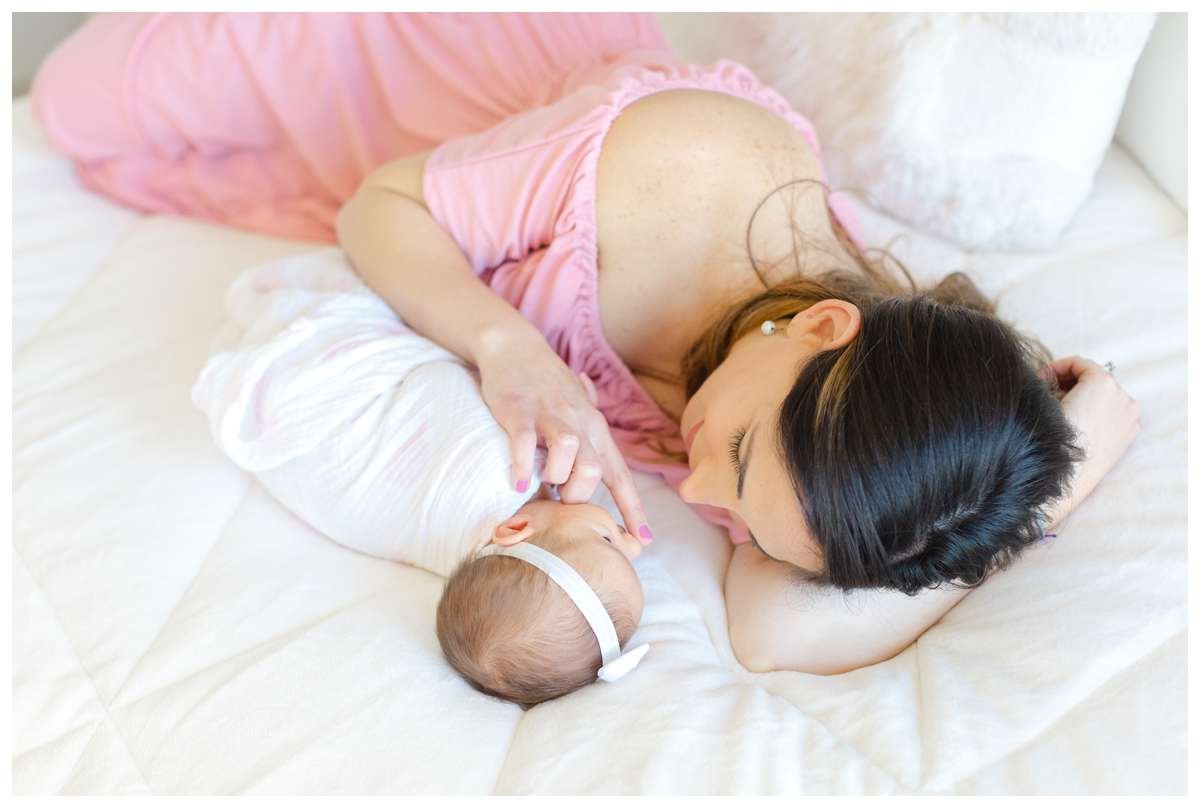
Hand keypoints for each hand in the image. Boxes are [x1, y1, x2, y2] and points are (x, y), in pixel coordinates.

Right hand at [475, 330, 651, 540]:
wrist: (517, 348)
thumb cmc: (550, 385)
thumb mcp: (580, 412)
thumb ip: (590, 442)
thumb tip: (597, 475)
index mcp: (596, 429)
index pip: (619, 474)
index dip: (632, 509)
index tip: (642, 541)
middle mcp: (579, 423)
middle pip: (593, 469)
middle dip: (578, 494)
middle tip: (559, 496)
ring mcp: (549, 416)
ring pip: (567, 453)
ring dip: (554, 477)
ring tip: (539, 483)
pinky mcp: (519, 411)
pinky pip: (524, 442)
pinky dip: (521, 465)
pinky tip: (516, 482)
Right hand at [1048, 356, 1140, 524]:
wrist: (1068, 474)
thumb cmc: (1053, 437)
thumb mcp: (1046, 400)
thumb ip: (1050, 382)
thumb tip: (1050, 383)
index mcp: (1103, 383)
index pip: (1077, 363)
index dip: (1055, 368)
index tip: (1041, 380)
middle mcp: (1122, 395)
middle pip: (1094, 377)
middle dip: (1071, 383)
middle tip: (1049, 394)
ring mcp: (1129, 415)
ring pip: (1105, 395)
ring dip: (1085, 397)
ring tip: (1064, 411)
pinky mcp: (1130, 432)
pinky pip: (1114, 412)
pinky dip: (1099, 412)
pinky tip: (1081, 425)